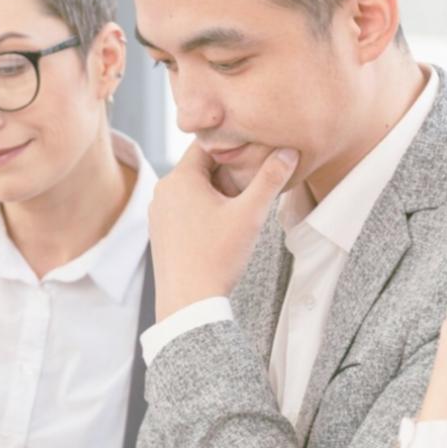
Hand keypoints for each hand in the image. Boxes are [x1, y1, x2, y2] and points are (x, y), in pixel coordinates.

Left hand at [148, 143, 298, 319]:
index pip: (207, 144)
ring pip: (192, 188)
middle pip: (200, 167)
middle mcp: (162, 190)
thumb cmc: (217, 257)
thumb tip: (289, 151)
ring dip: (216, 192)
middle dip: (227, 171)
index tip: (255, 151)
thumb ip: (270, 179)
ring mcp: (158, 212)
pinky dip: (203, 209)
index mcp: (179, 178)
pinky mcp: (159, 231)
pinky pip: (183, 208)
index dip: (233, 144)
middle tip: (254, 181)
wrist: (188, 303)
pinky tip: (222, 226)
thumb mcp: (250, 214)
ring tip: (240, 206)